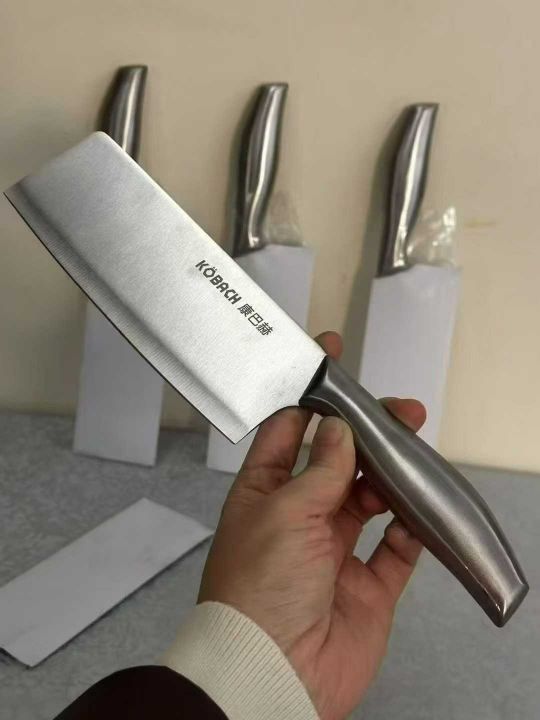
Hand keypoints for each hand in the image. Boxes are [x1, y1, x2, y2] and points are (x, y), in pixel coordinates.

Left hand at [199, 332, 425, 719]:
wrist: (272, 672)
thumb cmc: (256, 589)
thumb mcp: (284, 512)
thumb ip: (320, 469)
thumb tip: (340, 428)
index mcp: (265, 492)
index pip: (290, 431)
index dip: (313, 397)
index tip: (331, 360)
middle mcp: (299, 516)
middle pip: (339, 461)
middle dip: (368, 435)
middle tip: (399, 413)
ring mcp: (334, 550)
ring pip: (370, 498)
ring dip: (391, 477)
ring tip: (411, 456)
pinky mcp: (366, 586)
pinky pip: (396, 550)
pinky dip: (408, 532)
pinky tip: (410, 517)